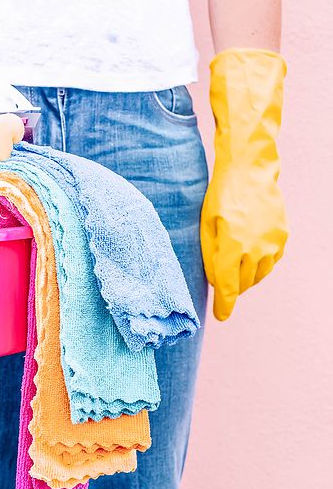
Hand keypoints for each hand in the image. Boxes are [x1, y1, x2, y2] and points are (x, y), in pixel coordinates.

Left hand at [202, 49, 287, 319]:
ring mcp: (273, 243)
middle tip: (220, 283)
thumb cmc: (219, 196)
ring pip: (258, 275)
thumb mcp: (205, 225)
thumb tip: (215, 282)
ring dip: (245, 278)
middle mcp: (256, 247)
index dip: (224, 305)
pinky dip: (259, 266)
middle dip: (231, 288)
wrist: (249, 171)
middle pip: (243, 284)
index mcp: (232, 245)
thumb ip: (210, 255)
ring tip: (233, 269)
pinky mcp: (283, 237)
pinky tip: (249, 257)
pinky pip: (271, 262)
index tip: (220, 317)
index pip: (228, 286)